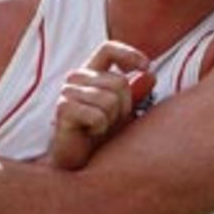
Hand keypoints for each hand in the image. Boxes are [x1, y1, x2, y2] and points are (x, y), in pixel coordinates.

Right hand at [47, 41, 155, 170]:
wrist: (77, 164)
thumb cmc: (99, 137)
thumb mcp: (123, 114)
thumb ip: (136, 94)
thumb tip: (150, 75)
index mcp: (91, 73)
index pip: (108, 49)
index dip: (129, 54)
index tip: (147, 66)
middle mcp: (77, 77)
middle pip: (119, 82)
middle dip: (124, 107)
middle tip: (111, 122)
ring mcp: (68, 91)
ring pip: (110, 100)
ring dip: (111, 120)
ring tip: (98, 128)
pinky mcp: (63, 108)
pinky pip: (98, 115)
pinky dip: (99, 128)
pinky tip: (89, 133)